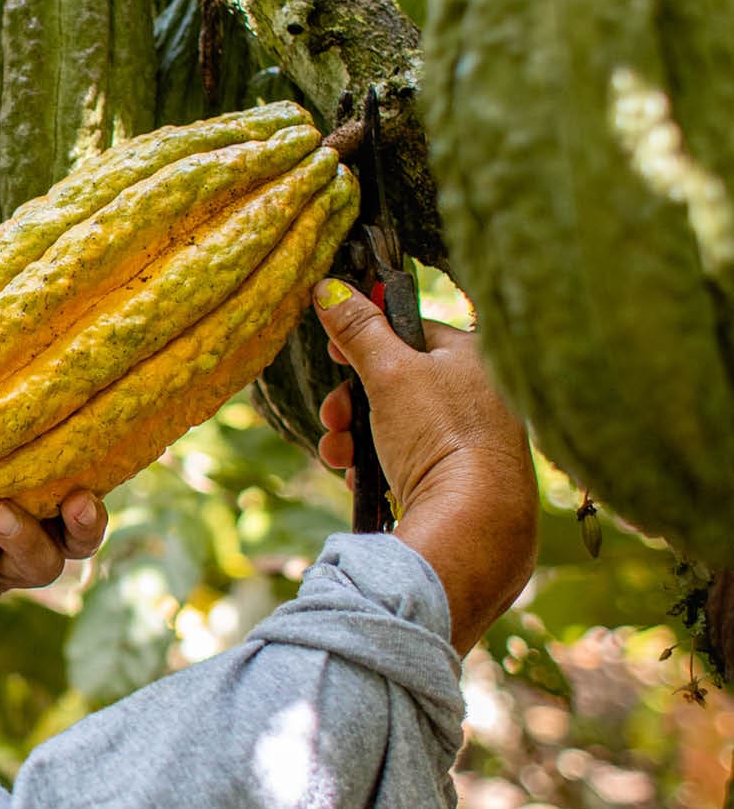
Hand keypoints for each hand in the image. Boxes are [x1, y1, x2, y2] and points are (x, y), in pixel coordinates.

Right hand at [310, 279, 538, 655]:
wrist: (474, 524)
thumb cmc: (441, 436)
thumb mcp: (389, 371)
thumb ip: (357, 328)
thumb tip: (328, 285)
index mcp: (475, 358)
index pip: (411, 333)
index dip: (365, 343)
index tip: (334, 355)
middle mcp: (480, 396)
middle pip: (395, 384)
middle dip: (350, 403)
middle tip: (334, 418)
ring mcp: (471, 441)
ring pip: (393, 426)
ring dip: (353, 438)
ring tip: (339, 456)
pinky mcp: (459, 480)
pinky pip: (405, 461)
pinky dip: (375, 466)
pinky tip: (360, 479)